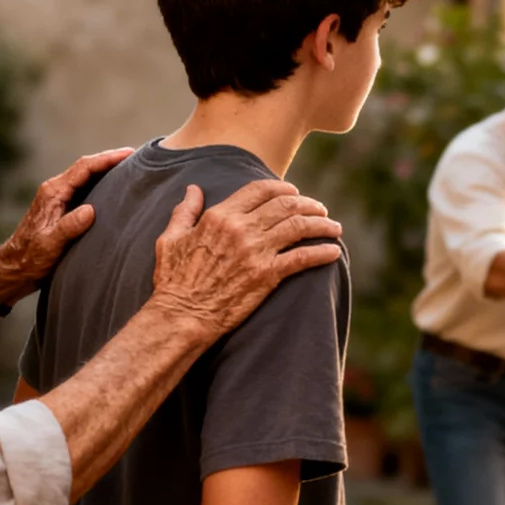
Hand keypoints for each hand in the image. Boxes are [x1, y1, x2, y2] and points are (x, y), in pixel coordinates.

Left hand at [0, 148, 135, 300]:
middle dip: (110, 160)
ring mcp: (58, 199)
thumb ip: (69, 226)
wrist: (15, 268)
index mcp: (53, 193)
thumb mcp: (50, 244)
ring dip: (106, 171)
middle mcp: (55, 191)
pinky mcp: (62, 208)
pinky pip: (84, 189)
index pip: (84, 168)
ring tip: (130, 169)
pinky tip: (114, 190)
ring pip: (86, 177)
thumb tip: (91, 210)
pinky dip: (101, 184)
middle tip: (136, 157)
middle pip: (86, 167)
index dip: (107, 159)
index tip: (129, 154)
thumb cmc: (30, 257)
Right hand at [147, 180, 344, 338]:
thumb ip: (185, 211)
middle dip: (308, 204)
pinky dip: (321, 253)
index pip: (260, 190)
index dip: (282, 188)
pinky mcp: (266, 276)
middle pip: (286, 205)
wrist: (181, 316)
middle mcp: (241, 229)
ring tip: (334, 227)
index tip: (294, 192)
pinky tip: (334, 252)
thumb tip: (193, 189)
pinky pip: (302, 258)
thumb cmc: (173, 281)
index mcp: (220, 216)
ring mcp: (255, 252)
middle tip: (320, 210)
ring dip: (321, 225)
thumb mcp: (171, 239)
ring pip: (298, 227)